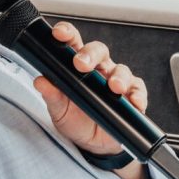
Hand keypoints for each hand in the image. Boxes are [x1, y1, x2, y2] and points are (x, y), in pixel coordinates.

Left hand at [32, 21, 147, 155]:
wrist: (93, 144)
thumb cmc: (76, 120)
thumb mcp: (59, 110)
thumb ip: (51, 95)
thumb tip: (40, 81)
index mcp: (78, 65)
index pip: (73, 42)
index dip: (67, 34)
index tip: (59, 34)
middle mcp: (99, 69)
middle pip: (99, 51)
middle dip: (90, 55)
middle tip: (81, 65)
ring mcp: (116, 80)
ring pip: (121, 70)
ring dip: (118, 77)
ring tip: (114, 87)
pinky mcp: (132, 96)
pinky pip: (138, 90)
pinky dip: (137, 95)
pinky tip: (133, 102)